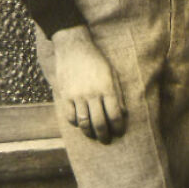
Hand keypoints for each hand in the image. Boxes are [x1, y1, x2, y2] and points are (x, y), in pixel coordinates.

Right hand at [52, 25, 125, 143]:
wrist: (73, 47)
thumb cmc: (96, 60)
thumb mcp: (112, 74)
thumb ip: (118, 94)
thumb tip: (123, 114)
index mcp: (107, 88)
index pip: (115, 115)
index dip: (118, 128)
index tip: (119, 132)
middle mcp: (92, 94)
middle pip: (100, 123)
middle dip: (104, 135)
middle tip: (106, 140)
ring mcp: (77, 95)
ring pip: (84, 122)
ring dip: (90, 132)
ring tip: (93, 135)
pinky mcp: (65, 95)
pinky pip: (70, 116)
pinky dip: (76, 123)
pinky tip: (80, 123)